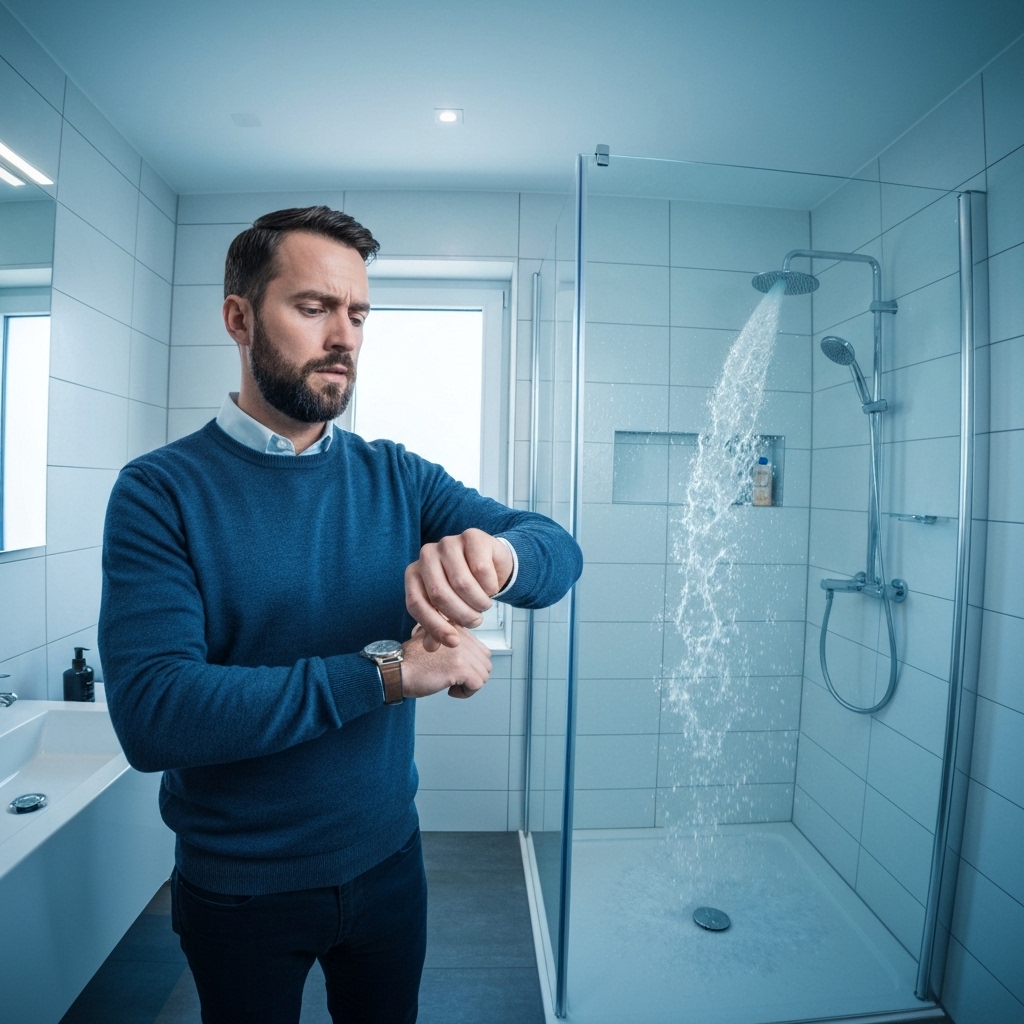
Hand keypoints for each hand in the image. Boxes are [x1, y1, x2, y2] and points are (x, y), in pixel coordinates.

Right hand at [402, 626, 492, 698]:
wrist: (395, 671)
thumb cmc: (410, 660)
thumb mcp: (431, 639)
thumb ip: (450, 640)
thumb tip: (470, 655)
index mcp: (456, 629)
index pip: (481, 650)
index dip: (471, 665)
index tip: (456, 671)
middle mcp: (461, 637)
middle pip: (485, 663)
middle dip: (472, 676)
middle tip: (454, 680)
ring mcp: (462, 652)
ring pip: (483, 674)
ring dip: (468, 685)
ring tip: (451, 685)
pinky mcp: (460, 668)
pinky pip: (477, 685)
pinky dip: (466, 693)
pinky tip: (450, 690)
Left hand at [405, 529, 512, 650]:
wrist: (490, 563)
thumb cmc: (463, 588)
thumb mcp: (446, 610)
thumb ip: (437, 628)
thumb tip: (432, 648)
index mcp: (413, 573)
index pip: (416, 604)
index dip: (434, 626)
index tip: (453, 642)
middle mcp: (426, 555)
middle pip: (438, 594)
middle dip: (461, 615)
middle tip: (475, 622)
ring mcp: (448, 543)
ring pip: (462, 583)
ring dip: (478, 603)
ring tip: (483, 605)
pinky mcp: (471, 536)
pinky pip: (481, 570)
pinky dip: (489, 586)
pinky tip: (490, 587)